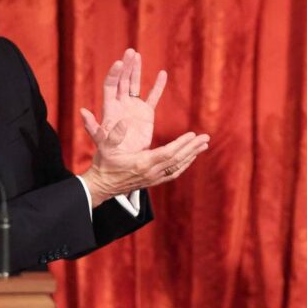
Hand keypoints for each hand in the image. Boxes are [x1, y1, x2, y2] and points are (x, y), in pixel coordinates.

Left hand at [80, 49, 166, 154]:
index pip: (110, 86)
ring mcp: (133, 108)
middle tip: (130, 51)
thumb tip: (83, 112)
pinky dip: (157, 86)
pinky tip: (162, 74)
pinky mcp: (146, 114)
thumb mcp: (99, 142)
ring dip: (136, 70)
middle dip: (126, 66)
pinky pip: (152, 97)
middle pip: (122, 81)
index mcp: (110, 109)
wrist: (124, 165)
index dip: (114, 74)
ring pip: (135, 85)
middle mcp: (121, 105)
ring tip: (137, 55)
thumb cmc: (109, 156)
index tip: (120, 62)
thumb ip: (93, 128)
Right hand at [81, 128, 209, 206]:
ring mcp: (153, 178)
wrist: (101, 186)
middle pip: (177, 160)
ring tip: (203, 146)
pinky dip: (184, 165)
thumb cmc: (103, 164)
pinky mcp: (153, 181)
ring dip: (192, 156)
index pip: (168, 153)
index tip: (193, 135)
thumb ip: (114, 134)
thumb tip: (123, 121)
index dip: (181, 144)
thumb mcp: (105, 147)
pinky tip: (191, 158)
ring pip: (177, 167)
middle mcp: (150, 172)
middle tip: (206, 138)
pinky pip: (173, 173)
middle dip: (192, 148)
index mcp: (142, 163)